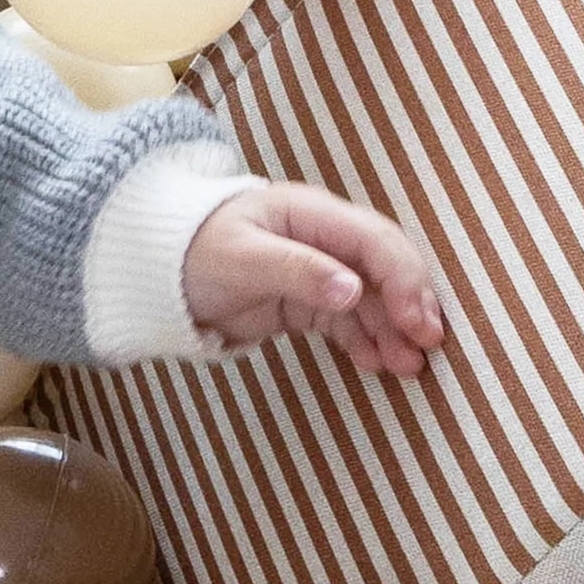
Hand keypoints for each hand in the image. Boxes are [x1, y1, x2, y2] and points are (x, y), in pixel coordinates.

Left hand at [183, 183, 447, 374]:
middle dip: (411, 306)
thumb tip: (352, 290)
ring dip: (393, 331)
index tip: (418, 321)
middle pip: (384, 269)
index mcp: (311, 214)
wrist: (155, 273)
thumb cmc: (192, 252)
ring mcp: (318, 270)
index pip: (376, 241)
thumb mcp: (240, 260)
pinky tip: (377, 365)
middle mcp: (324, 238)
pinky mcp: (306, 300)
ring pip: (371, 299)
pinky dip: (365, 341)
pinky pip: (347, 320)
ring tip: (409, 369)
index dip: (404, 279)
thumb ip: (296, 271)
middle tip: (429, 349)